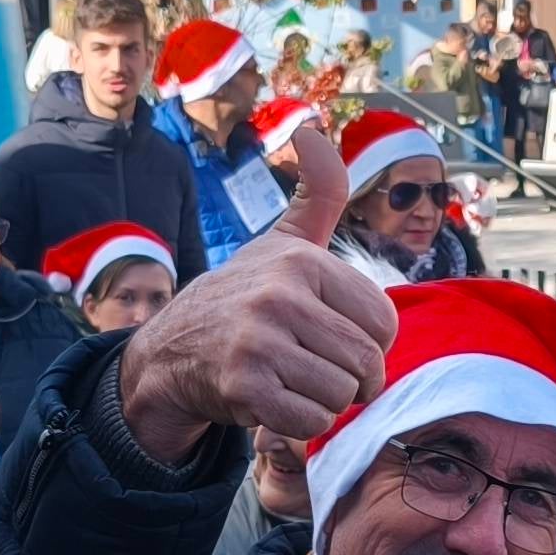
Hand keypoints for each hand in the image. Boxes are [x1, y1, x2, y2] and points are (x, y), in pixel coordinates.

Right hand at [117, 125, 397, 458]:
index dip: (370, 342)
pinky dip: (302, 423)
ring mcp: (258, 340)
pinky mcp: (243, 385)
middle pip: (366, 362)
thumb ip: (317, 193)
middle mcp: (279, 295)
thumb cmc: (243, 298)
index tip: (337, 339)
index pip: (384, 321)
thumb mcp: (283, 241)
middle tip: (318, 370)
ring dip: (325, 402)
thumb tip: (314, 131)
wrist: (172, 351)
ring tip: (293, 382)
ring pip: (342, 395)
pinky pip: (312, 421)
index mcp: (301, 261)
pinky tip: (276, 402)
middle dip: (353, 380)